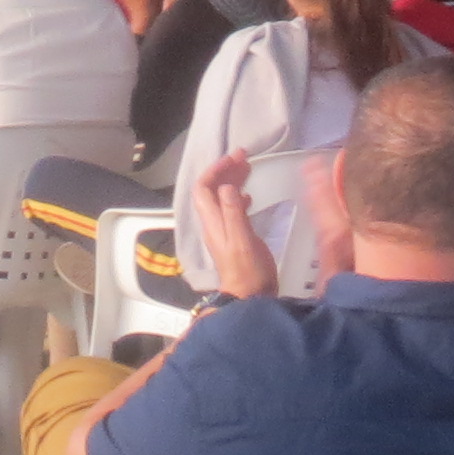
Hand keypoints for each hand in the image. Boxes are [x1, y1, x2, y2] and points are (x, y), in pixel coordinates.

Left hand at [194, 149, 279, 302]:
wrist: (250, 297)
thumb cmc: (248, 271)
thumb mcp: (242, 240)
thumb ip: (234, 214)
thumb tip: (227, 187)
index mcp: (212, 221)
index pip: (203, 187)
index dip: (216, 169)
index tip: (234, 158)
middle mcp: (213, 223)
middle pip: (212, 190)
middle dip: (225, 171)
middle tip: (244, 157)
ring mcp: (223, 230)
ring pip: (222, 198)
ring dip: (232, 181)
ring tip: (248, 169)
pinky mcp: (234, 237)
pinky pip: (232, 209)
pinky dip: (239, 197)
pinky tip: (249, 196)